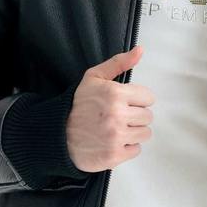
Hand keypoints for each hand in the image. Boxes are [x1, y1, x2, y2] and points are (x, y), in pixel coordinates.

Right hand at [66, 45, 154, 172]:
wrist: (58, 135)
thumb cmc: (78, 105)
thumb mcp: (94, 78)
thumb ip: (118, 63)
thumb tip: (140, 50)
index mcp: (115, 94)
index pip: (148, 97)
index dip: (137, 100)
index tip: (125, 103)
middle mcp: (117, 115)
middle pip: (148, 116)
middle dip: (135, 116)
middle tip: (119, 117)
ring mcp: (116, 137)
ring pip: (145, 133)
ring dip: (134, 131)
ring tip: (117, 129)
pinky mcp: (115, 155)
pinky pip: (136, 149)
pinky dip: (127, 147)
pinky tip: (114, 141)